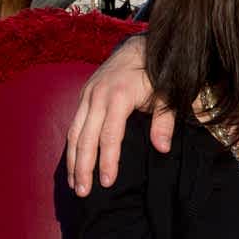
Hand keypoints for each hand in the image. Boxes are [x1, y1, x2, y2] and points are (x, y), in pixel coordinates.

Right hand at [64, 36, 175, 193]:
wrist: (140, 46)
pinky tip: (73, 163)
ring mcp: (87, 95)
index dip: (108, 161)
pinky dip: (71, 146)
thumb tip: (162, 148)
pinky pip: (73, 124)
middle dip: (83, 167)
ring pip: (74, 132)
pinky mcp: (84, 95)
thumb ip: (164, 121)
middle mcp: (98, 96)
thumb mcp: (167, 95)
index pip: (109, 136)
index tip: (108, 182)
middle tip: (84, 192)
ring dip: (72, 160)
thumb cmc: (157, 73)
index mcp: (119, 97)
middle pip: (85, 138)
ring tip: (75, 184)